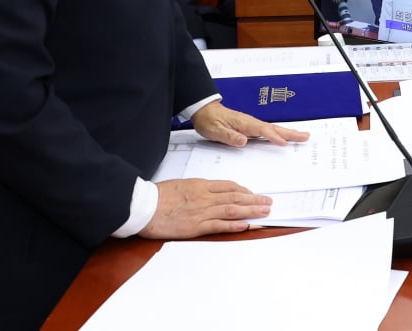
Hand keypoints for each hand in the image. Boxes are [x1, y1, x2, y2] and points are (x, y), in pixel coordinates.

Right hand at [140, 178, 270, 238]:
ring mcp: (202, 212)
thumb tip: (208, 192)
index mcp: (201, 185)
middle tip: (268, 202)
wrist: (143, 206)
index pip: (229, 186)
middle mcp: (205, 197)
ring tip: (264, 212)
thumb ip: (197, 188)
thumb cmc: (158, 195)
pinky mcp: (196, 226)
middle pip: (235, 197)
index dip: (244, 190)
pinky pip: (220, 225)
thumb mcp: (181, 184)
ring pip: (232, 210)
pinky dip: (235, 225)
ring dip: (251, 211)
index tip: (253, 194)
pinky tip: (246, 225)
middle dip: (254, 200)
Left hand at [191, 101, 309, 147]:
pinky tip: (284, 138)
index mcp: (244, 123)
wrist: (205, 111)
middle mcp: (251, 123)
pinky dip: (279, 134)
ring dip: (288, 133)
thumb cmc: (209, 120)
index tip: (285, 143)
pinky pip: (268, 132)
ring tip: (302, 137)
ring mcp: (252, 125)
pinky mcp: (250, 128)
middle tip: (306, 137)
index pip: (262, 131)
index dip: (274, 137)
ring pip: (273, 130)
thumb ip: (229, 136)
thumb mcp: (215, 130)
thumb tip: (243, 141)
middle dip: (290, 133)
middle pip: (274, 129)